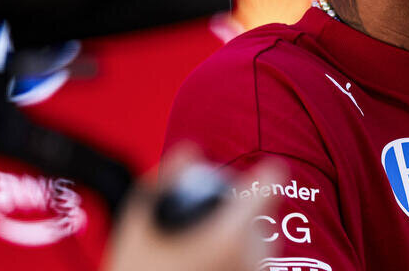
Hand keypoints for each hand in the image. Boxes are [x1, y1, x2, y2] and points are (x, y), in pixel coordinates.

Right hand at [102, 146, 282, 270]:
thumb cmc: (139, 269)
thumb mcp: (140, 222)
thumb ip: (168, 179)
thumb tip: (190, 149)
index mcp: (227, 234)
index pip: (269, 185)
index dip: (264, 174)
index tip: (260, 173)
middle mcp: (248, 256)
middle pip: (264, 216)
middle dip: (243, 212)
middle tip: (214, 221)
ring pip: (263, 243)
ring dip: (245, 237)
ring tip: (209, 245)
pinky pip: (257, 265)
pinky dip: (243, 259)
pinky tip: (214, 262)